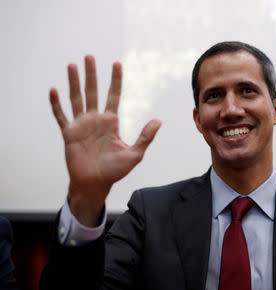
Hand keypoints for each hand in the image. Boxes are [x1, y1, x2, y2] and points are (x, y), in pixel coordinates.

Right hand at [50, 55, 160, 226]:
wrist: (96, 183)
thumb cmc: (115, 170)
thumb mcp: (135, 154)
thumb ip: (146, 137)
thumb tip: (159, 120)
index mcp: (111, 122)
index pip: (114, 96)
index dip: (115, 80)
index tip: (117, 64)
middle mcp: (95, 120)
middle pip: (93, 92)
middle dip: (92, 74)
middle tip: (89, 56)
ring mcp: (81, 125)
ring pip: (76, 99)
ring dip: (74, 82)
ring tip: (72, 65)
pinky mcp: (69, 133)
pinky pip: (61, 116)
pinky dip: (57, 104)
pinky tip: (54, 90)